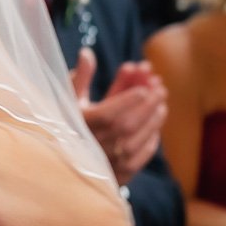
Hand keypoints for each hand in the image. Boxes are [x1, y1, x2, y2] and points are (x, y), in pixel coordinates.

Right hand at [72, 48, 166, 184]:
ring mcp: (111, 160)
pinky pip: (142, 155)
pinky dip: (152, 140)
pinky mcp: (122, 173)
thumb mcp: (69, 100)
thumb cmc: (67, 125)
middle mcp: (98, 144)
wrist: (63, 165)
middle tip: (160, 87)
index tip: (144, 87)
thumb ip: (80, 77)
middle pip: (129, 124)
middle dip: (148, 104)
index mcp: (82, 126)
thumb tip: (87, 52)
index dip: (128, 100)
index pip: (109, 113)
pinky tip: (156, 126)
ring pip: (139, 139)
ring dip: (154, 118)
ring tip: (162, 102)